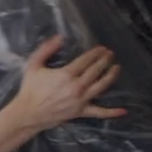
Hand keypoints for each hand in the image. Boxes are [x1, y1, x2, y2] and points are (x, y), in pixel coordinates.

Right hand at [0, 35, 124, 133]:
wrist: (28, 113)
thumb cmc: (30, 89)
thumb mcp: (34, 65)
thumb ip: (46, 49)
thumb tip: (59, 37)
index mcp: (66, 74)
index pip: (86, 61)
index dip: (95, 53)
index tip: (102, 48)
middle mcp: (77, 87)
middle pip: (95, 71)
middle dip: (104, 61)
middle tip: (110, 54)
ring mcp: (81, 100)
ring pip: (101, 87)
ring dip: (111, 76)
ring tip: (117, 68)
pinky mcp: (81, 112)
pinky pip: (99, 113)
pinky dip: (111, 112)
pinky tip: (123, 110)